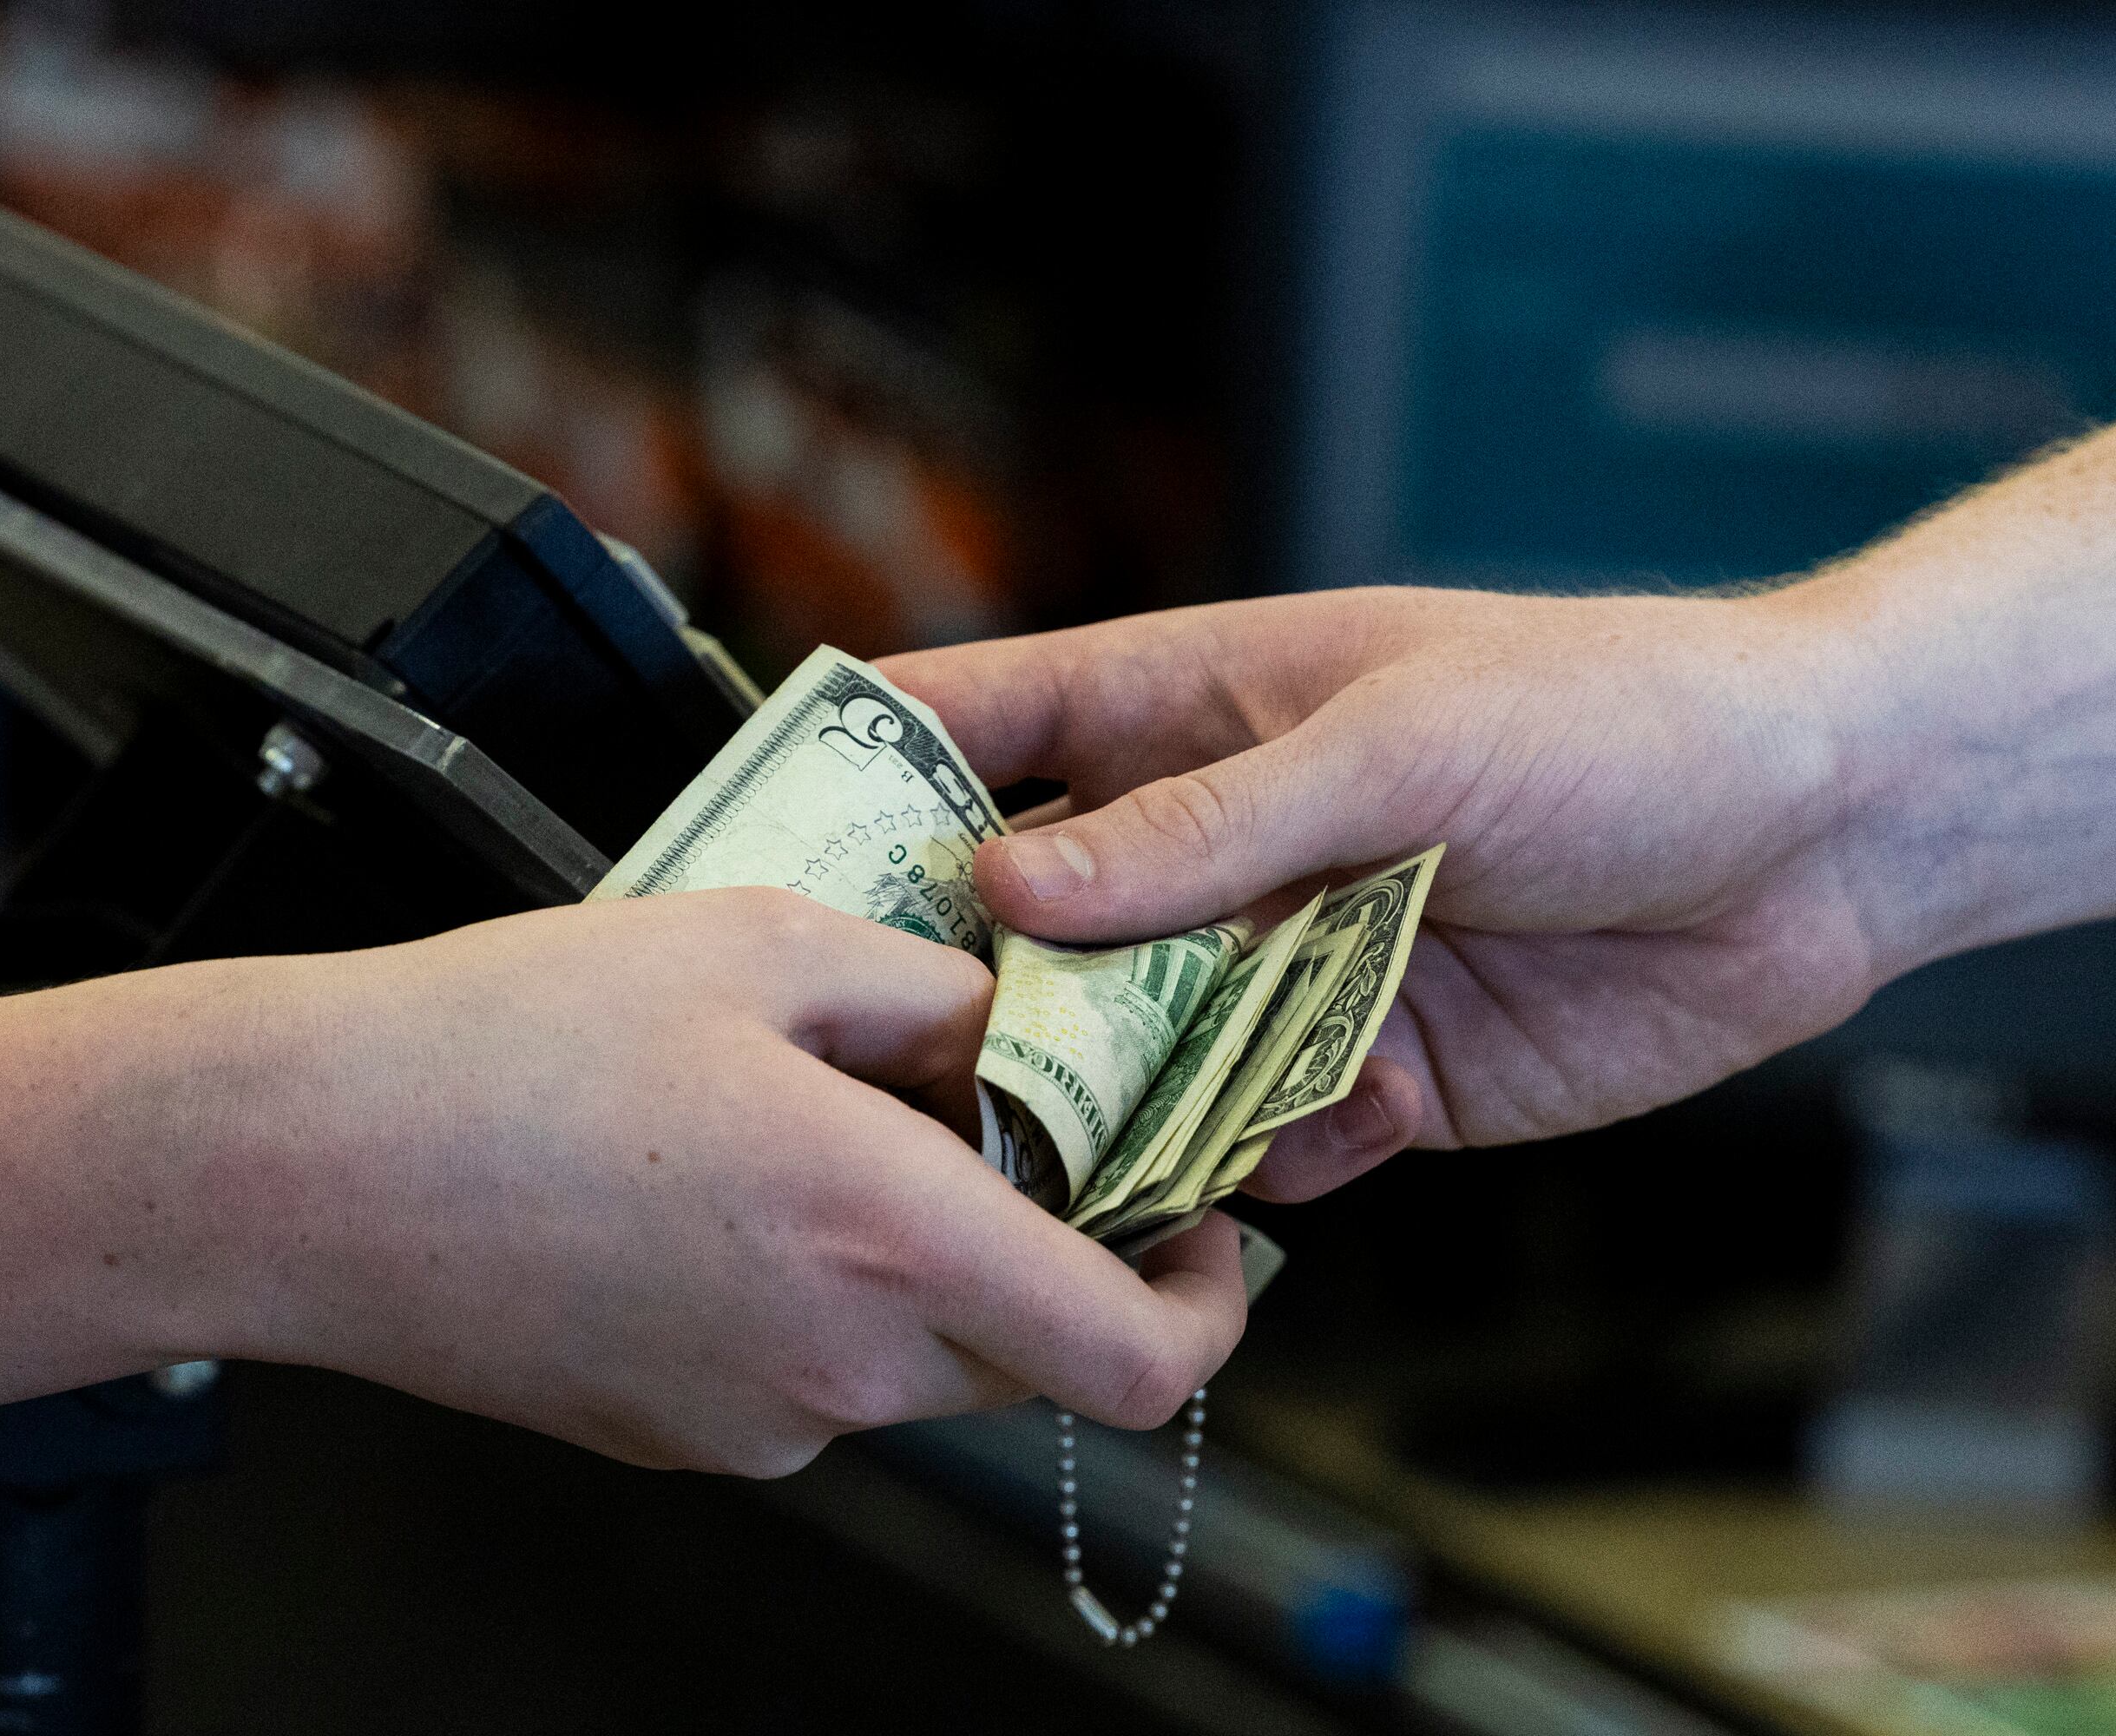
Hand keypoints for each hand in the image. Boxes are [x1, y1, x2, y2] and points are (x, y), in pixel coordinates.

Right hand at [187, 889, 1247, 1475]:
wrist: (303, 1165)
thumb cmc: (505, 1042)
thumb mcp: (757, 942)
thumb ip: (930, 995)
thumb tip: (1014, 1032)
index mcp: (885, 1237)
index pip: (1137, 1360)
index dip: (1209, 1308)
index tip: (1205, 1231)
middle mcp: (838, 1368)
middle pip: (1034, 1355)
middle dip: (1058, 1250)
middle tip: (1008, 1129)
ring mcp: (754, 1425)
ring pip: (921, 1363)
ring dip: (929, 1263)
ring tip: (829, 1130)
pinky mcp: (679, 1438)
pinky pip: (814, 1377)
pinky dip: (825, 1296)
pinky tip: (728, 1189)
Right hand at [882, 583, 1891, 1198]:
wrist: (1823, 829)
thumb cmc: (1613, 714)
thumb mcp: (1402, 743)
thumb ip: (1211, 824)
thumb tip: (1015, 885)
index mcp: (1198, 711)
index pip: (992, 719)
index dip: (875, 771)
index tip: (759, 842)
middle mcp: (1219, 845)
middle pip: (1039, 921)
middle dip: (967, 986)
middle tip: (873, 1069)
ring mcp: (1286, 963)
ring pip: (1132, 1049)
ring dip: (1090, 1104)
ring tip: (1018, 1167)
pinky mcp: (1367, 1071)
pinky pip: (1255, 1136)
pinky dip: (1232, 1169)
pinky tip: (1230, 1189)